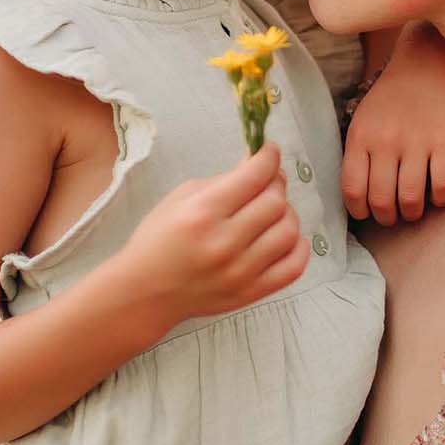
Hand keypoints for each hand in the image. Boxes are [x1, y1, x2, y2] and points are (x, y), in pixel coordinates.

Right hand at [121, 141, 308, 323]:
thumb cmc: (159, 239)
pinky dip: (297, 247)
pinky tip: (283, 238)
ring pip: (289, 231)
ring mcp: (240, 272)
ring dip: (286, 214)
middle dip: (276, 183)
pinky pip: (294, 267)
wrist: (146, 291)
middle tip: (267, 182)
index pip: (254, 176)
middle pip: (276, 202)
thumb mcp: (181, 197)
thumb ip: (224, 179)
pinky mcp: (251, 293)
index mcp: (203, 213)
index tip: (269, 152)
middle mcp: (224, 243)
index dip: (268, 157)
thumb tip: (261, 163)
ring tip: (272, 212)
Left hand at [342, 25, 444, 224]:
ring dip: (412, 213)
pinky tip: (438, 196)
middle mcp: (386, 141)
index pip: (353, 189)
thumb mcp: (363, 117)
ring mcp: (417, 142)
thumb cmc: (394, 95)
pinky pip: (442, 186)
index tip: (367, 214)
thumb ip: (359, 152)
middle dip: (387, 217)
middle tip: (392, 217)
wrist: (429, 60)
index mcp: (361, 136)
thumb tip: (359, 196)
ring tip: (413, 210)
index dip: (359, 210)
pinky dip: (440, 199)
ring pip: (410, 199)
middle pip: (381, 200)